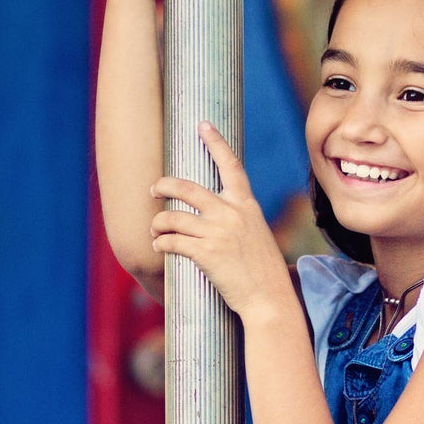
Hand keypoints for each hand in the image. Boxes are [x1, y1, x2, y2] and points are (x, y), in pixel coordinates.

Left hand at [153, 125, 298, 322]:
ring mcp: (218, 232)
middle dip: (164, 185)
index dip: (216, 142)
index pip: (231, 166)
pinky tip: (159, 247)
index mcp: (247, 206)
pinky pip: (172, 241)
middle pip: (188, 188)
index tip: (203, 124)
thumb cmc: (264, 273)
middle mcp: (232, 214)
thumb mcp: (257, 236)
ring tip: (155, 230)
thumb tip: (217, 217)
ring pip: (173, 217)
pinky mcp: (205, 253)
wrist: (270, 299)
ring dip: (158, 223)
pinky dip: (161, 243)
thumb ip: (238, 221)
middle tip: (154, 188)